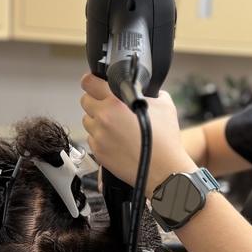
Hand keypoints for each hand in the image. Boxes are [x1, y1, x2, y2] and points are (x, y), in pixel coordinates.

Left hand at [80, 74, 193, 195]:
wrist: (164, 170)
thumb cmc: (165, 140)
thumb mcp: (165, 106)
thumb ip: (153, 93)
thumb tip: (147, 89)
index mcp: (115, 102)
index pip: (89, 82)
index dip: (91, 81)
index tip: (94, 84)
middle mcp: (103, 117)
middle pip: (85, 101)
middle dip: (95, 101)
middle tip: (109, 107)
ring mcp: (99, 136)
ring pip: (87, 121)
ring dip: (97, 120)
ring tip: (115, 126)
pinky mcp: (98, 152)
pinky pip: (92, 139)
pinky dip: (100, 138)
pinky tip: (116, 141)